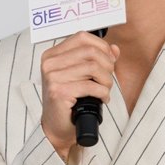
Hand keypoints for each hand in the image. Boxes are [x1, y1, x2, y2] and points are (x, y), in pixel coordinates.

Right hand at [40, 31, 119, 160]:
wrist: (57, 127)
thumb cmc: (69, 100)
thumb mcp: (83, 75)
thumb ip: (97, 59)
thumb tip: (114, 49)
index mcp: (53, 54)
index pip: (82, 37)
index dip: (102, 46)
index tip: (110, 60)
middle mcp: (50, 63)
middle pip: (90, 51)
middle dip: (107, 65)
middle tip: (108, 78)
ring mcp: (52, 77)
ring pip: (93, 67)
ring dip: (107, 80)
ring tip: (105, 89)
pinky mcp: (59, 92)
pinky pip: (91, 86)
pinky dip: (103, 92)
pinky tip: (102, 98)